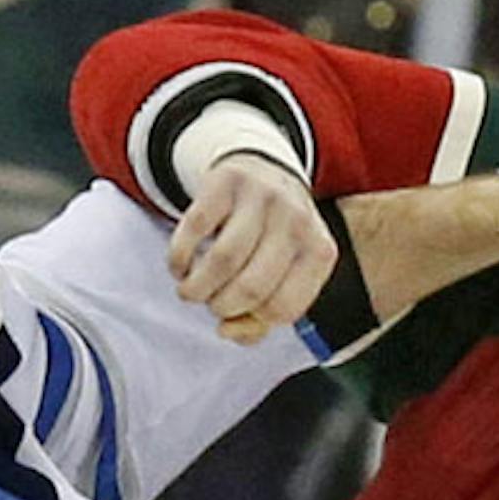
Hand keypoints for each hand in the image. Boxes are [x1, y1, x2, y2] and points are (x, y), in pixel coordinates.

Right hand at [167, 151, 336, 344]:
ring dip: (196, 289)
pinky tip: (181, 266)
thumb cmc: (272, 239)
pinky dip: (179, 259)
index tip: (236, 313)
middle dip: (221, 307)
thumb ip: (260, 318)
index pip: (283, 309)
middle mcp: (297, 221)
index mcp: (319, 252)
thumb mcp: (282, 275)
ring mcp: (262, 197)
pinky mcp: (226, 181)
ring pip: (223, 260)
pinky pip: (195, 229)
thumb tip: (226, 330)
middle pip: (252, 288)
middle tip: (211, 302)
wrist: (265, 169)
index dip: (251, 320)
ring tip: (190, 290)